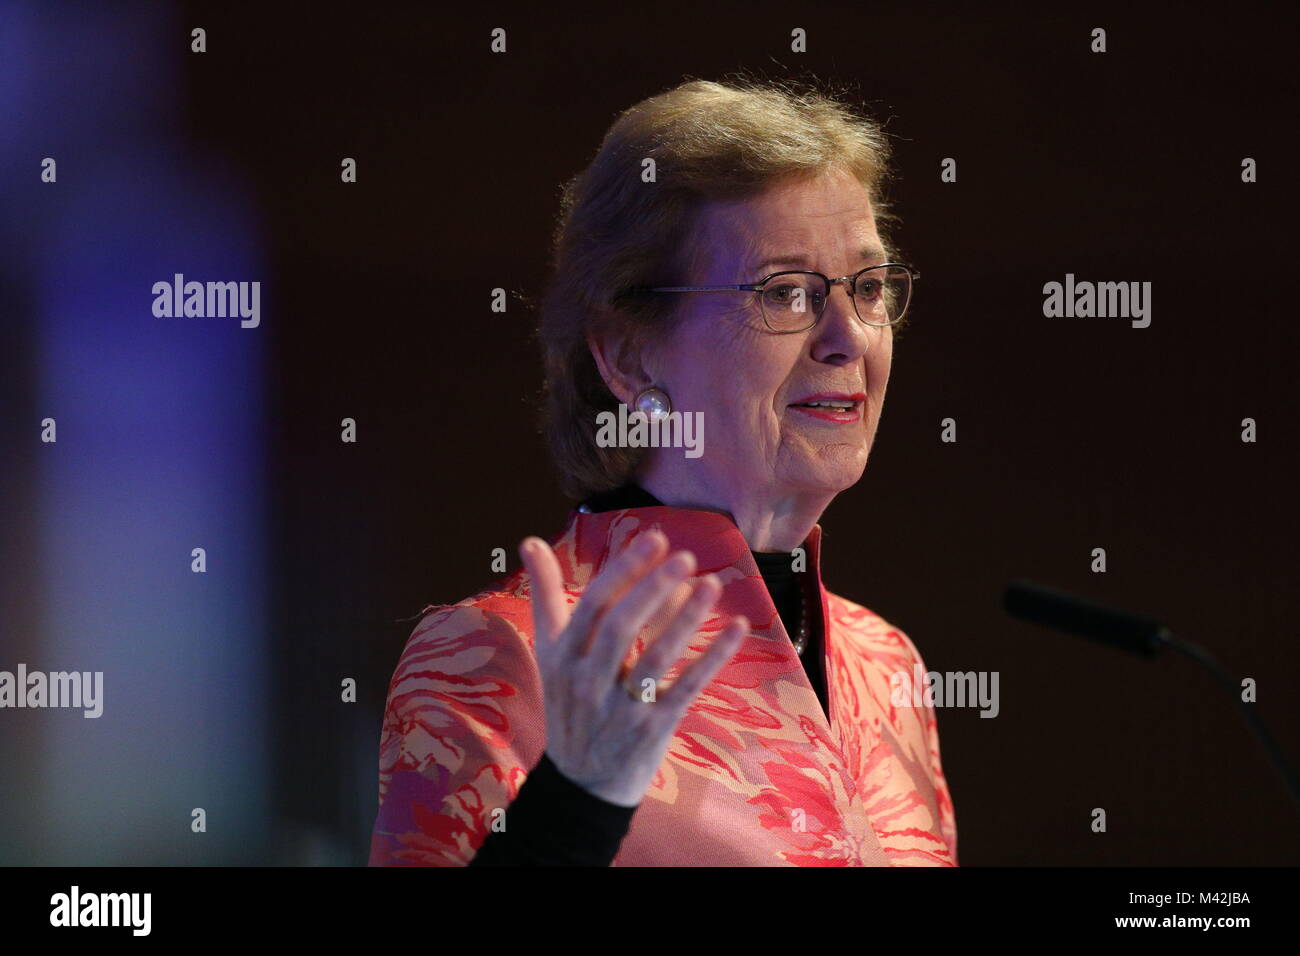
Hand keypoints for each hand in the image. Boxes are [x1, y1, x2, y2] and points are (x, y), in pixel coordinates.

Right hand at [518, 529, 747, 806]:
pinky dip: (712, 658)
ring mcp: (621, 708)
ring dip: (686, 619)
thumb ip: (545, 595)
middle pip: (621, 628)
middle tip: (685, 556)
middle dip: (653, 588)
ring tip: (711, 584)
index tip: (655, 539)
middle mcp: (587, 681)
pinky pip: (686, 688)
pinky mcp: (652, 730)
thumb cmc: (569, 702)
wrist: (580, 784)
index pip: (593, 605)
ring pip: (656, 658)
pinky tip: (736, 628)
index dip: (624, 570)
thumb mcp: (550, 652)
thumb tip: (529, 540)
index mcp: (563, 656)